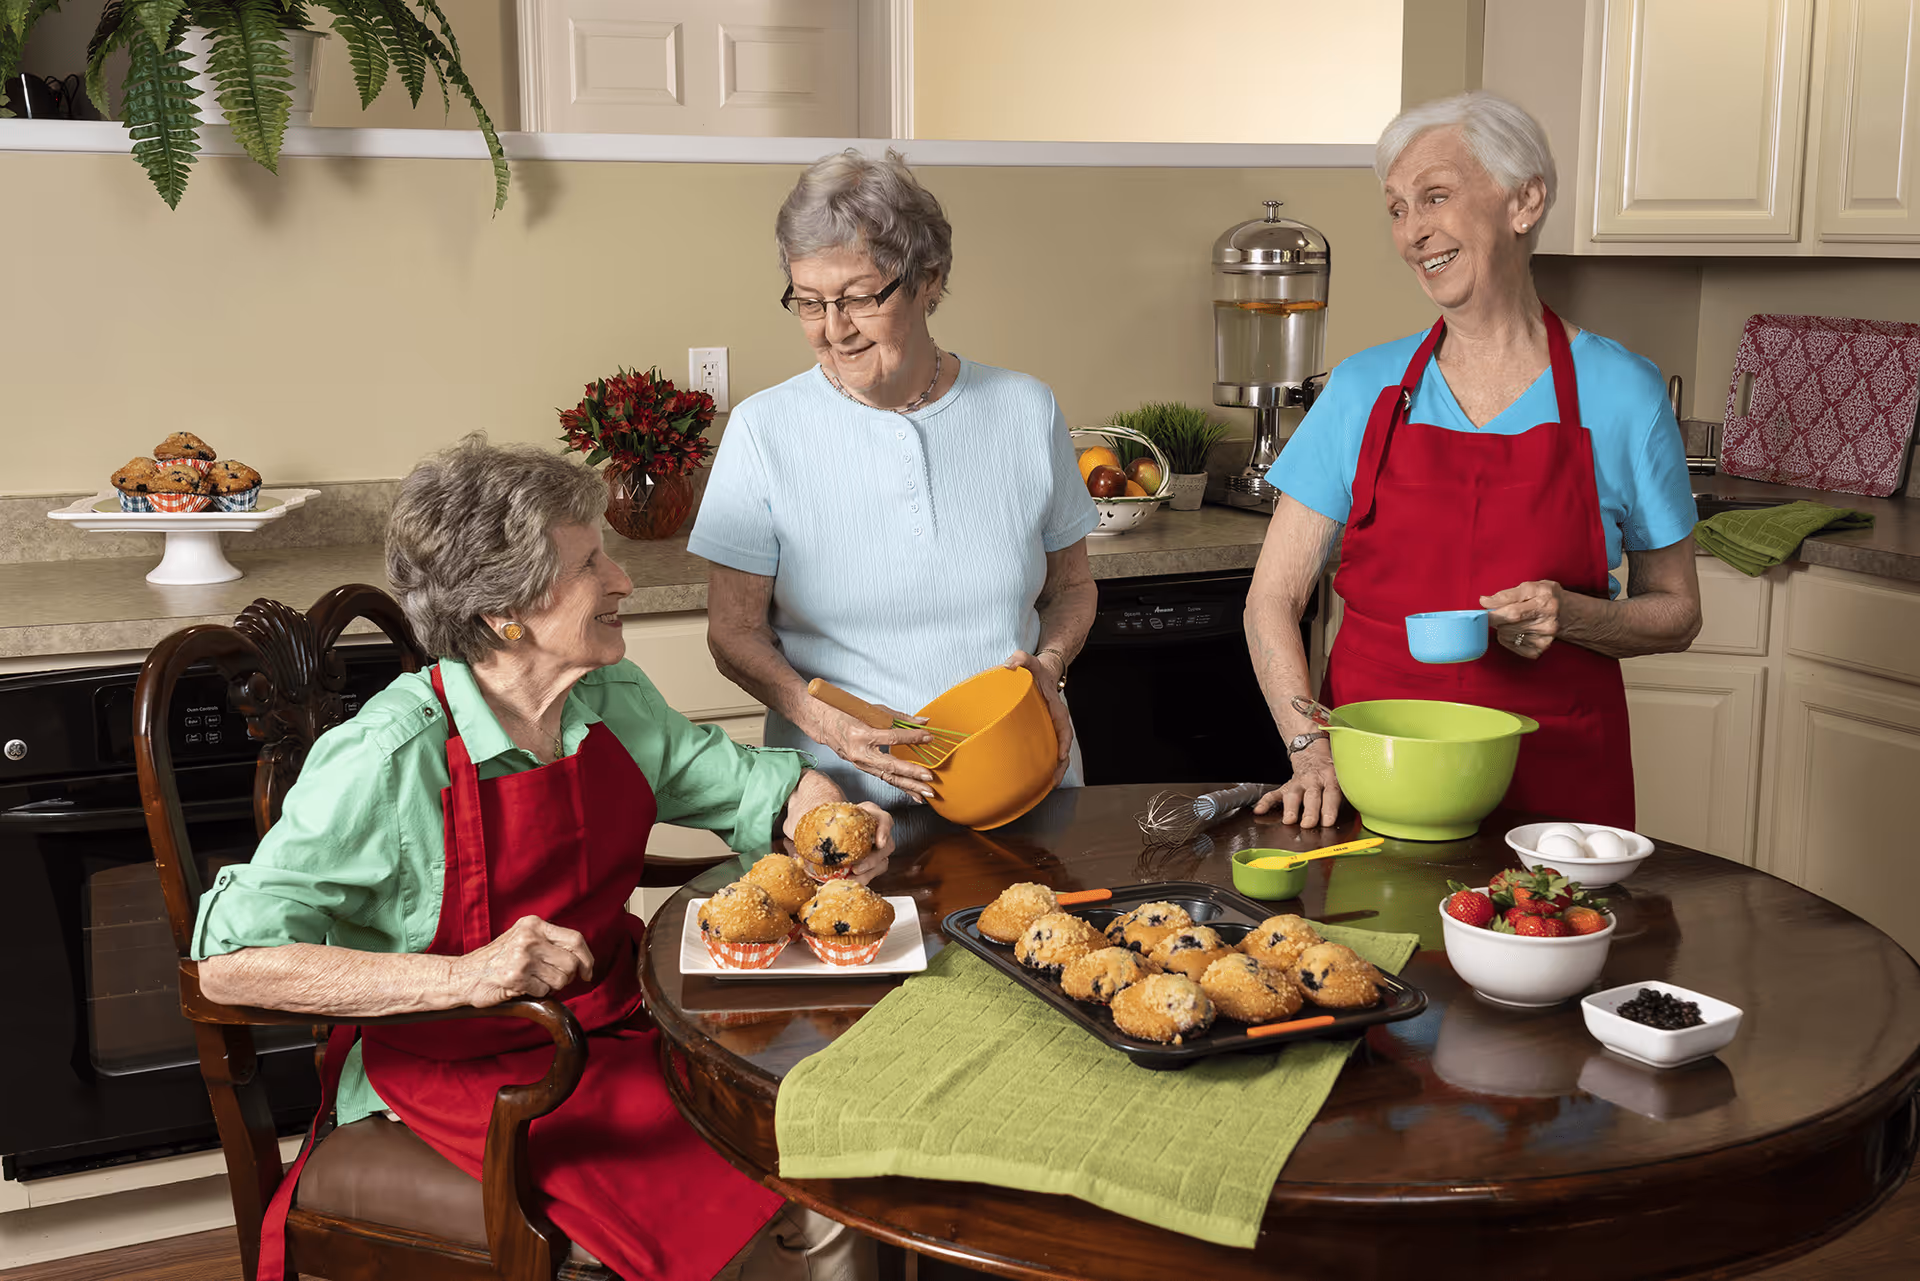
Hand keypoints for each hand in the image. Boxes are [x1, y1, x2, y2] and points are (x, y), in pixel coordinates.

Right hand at [449, 915, 593, 1007]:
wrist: (464, 975)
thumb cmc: (497, 960)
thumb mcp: (523, 939)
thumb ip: (550, 943)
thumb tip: (583, 959)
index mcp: (534, 924)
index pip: (575, 939)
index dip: (586, 958)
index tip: (587, 971)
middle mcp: (529, 937)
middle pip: (571, 962)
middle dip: (567, 977)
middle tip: (553, 980)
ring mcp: (522, 957)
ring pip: (561, 979)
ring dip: (552, 986)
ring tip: (534, 981)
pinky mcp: (516, 977)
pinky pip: (544, 990)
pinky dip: (537, 993)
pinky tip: (522, 987)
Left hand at [782, 775, 896, 885]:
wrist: (820, 825)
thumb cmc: (818, 818)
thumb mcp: (813, 819)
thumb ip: (806, 828)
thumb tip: (790, 845)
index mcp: (867, 815)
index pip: (884, 819)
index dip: (884, 829)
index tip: (877, 842)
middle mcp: (874, 831)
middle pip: (887, 845)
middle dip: (874, 859)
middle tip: (856, 868)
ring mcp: (874, 848)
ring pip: (882, 862)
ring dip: (869, 873)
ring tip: (851, 879)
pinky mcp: (869, 862)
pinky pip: (872, 873)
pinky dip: (862, 879)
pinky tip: (848, 883)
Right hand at [808, 703, 935, 801]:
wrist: (824, 724)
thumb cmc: (847, 713)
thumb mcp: (873, 710)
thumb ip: (900, 717)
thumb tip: (924, 722)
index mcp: (862, 734)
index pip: (892, 738)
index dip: (912, 737)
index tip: (929, 737)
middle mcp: (860, 753)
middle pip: (890, 766)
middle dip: (911, 773)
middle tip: (929, 778)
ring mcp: (861, 763)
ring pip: (888, 778)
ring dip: (909, 786)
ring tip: (927, 792)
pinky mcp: (864, 769)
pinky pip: (885, 779)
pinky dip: (901, 787)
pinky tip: (915, 794)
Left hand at [1004, 649, 1072, 787]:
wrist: (1041, 673)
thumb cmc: (1035, 669)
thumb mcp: (1027, 660)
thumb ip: (1020, 658)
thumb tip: (1009, 665)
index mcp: (1054, 706)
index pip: (1063, 725)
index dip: (1064, 741)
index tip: (1062, 755)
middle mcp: (1054, 720)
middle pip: (1063, 745)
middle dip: (1061, 765)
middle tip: (1053, 780)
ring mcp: (1049, 728)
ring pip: (1056, 752)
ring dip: (1054, 770)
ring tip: (1047, 786)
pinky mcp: (1041, 732)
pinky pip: (1045, 750)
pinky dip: (1044, 765)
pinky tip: (1036, 778)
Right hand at [1252, 741, 1341, 828]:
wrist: (1311, 747)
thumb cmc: (1331, 766)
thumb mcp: (1343, 774)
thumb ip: (1349, 791)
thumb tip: (1363, 809)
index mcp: (1331, 777)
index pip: (1331, 793)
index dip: (1329, 808)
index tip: (1327, 821)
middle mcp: (1314, 780)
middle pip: (1312, 796)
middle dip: (1309, 811)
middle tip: (1308, 824)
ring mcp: (1298, 782)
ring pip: (1294, 795)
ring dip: (1290, 808)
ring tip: (1288, 819)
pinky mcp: (1287, 785)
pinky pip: (1274, 794)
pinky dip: (1265, 802)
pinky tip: (1259, 810)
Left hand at [1480, 580, 1565, 659]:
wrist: (1565, 612)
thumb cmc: (1544, 596)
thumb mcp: (1530, 587)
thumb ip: (1506, 594)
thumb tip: (1485, 601)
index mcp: (1545, 602)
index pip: (1513, 612)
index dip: (1494, 613)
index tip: (1483, 613)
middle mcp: (1548, 622)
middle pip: (1508, 625)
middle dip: (1496, 619)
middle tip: (1498, 613)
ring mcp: (1545, 638)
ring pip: (1507, 636)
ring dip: (1502, 628)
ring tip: (1512, 620)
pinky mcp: (1540, 649)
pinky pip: (1512, 646)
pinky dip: (1507, 638)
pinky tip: (1516, 630)